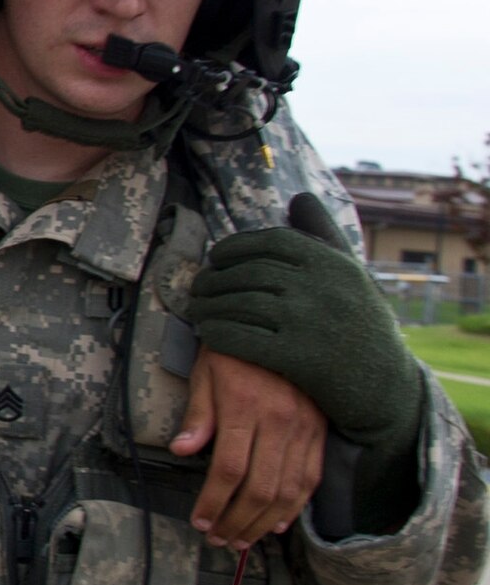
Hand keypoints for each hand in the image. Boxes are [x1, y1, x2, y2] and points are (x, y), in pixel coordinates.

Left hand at [170, 350, 324, 548]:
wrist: (284, 321)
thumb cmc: (235, 347)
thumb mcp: (205, 371)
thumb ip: (197, 414)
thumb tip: (181, 450)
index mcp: (245, 407)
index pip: (229, 470)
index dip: (214, 502)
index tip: (200, 521)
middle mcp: (280, 422)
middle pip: (259, 488)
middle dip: (237, 521)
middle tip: (218, 540)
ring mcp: (305, 428)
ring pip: (287, 491)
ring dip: (263, 522)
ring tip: (242, 541)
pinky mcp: (320, 431)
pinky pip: (310, 478)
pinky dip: (295, 506)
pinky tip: (278, 523)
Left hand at [188, 193, 419, 453]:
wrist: (387, 388)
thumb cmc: (363, 326)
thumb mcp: (353, 274)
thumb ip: (324, 234)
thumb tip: (300, 196)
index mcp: (334, 263)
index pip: (271, 242)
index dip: (235, 247)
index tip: (216, 257)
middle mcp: (322, 287)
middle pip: (249, 273)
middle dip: (214, 279)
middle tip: (197, 288)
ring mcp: (310, 322)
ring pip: (239, 304)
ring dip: (208, 306)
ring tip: (196, 310)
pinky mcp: (298, 358)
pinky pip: (241, 338)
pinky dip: (216, 333)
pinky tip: (207, 334)